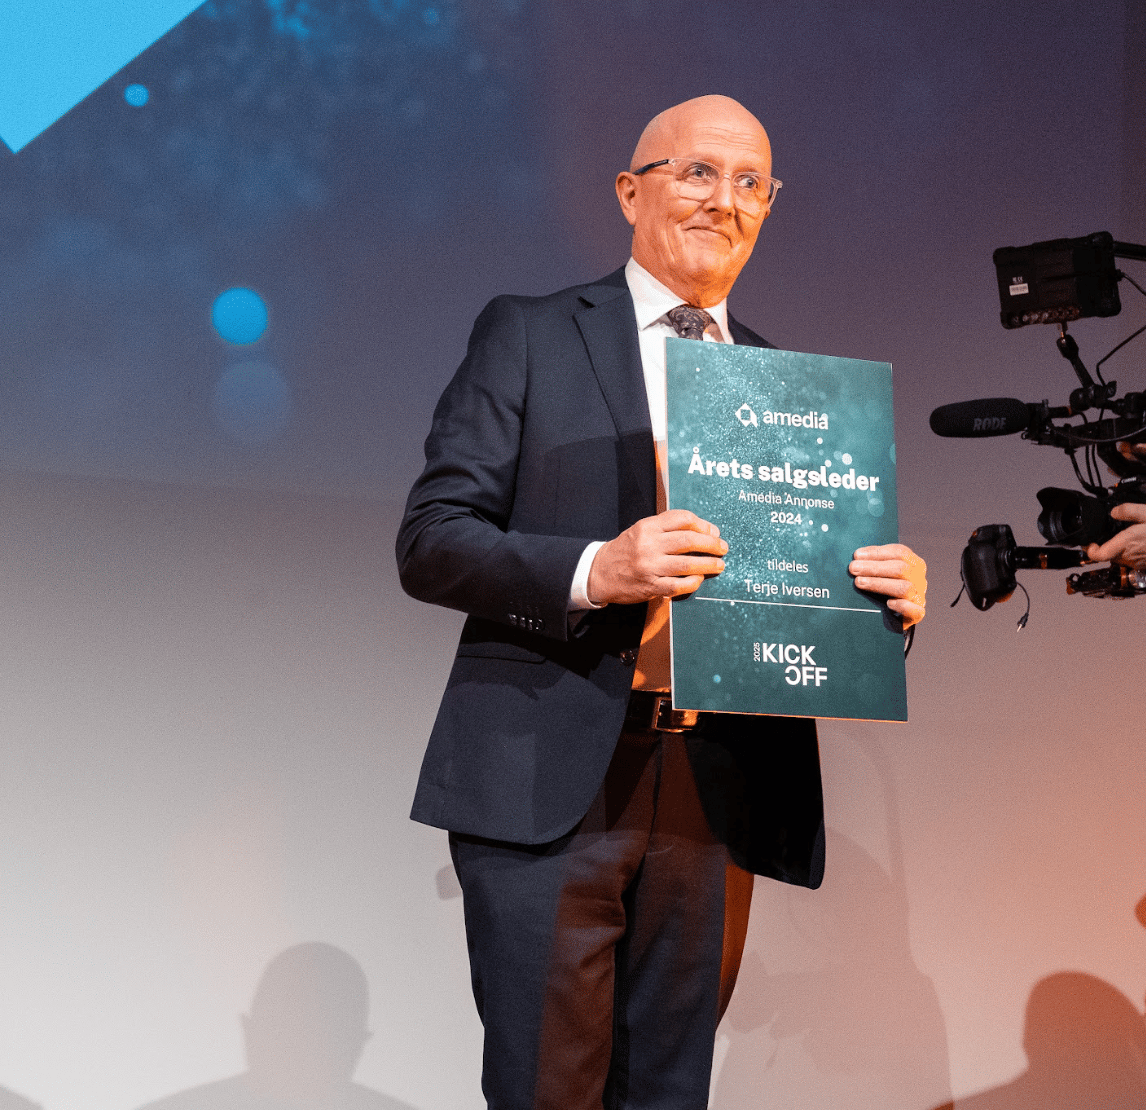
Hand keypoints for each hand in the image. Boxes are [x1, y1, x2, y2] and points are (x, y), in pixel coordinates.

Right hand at [587, 510, 727, 605]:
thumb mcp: (642, 530)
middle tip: (722, 548)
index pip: (682, 519)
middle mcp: (648, 545)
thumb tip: (704, 531)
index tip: (713, 532)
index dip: (703, 525)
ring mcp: (649, 567)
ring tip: (719, 565)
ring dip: (708, 565)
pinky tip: (699, 579)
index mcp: (648, 527)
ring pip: (687, 564)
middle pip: (689, 540)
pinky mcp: (650, 586)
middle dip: (711, 544)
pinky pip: (678, 585)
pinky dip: (693, 582)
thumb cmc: (626, 549)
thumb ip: (667, 527)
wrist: (599, 572)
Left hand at [848, 543, 926, 628]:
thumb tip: (856, 555)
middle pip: (901, 569)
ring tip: (859, 582)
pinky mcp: (917, 614)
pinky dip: (902, 606)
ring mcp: (919, 596)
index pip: (899, 552)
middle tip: (853, 568)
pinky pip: (914, 610)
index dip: (877, 552)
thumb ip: (873, 562)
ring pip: (905, 588)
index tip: (857, 555)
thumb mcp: (882, 572)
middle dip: (874, 567)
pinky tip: (889, 604)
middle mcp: (919, 579)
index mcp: (914, 563)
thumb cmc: (884, 589)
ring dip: (879, 584)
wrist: (891, 617)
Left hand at [1086, 503, 1145, 571]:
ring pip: (1120, 558)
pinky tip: (1140, 542)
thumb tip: (1114, 511)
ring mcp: (1138, 563)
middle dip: (1106, 545)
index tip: (1089, 542)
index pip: (1098, 555)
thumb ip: (1128, 510)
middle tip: (1109, 534)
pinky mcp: (1145, 565)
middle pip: (1108, 555)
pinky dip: (1131, 552)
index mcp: (1126, 543)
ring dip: (1119, 549)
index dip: (1089, 550)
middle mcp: (1129, 557)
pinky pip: (1132, 561)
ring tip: (1128, 536)